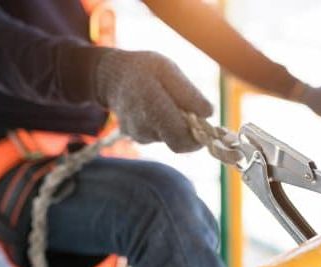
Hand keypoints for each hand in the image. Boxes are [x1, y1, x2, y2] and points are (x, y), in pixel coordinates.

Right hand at [96, 49, 212, 151]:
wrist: (111, 77)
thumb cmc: (145, 69)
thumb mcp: (168, 70)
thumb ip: (188, 93)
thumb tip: (209, 113)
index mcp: (152, 104)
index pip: (180, 136)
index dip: (198, 136)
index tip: (205, 122)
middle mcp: (143, 125)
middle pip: (178, 143)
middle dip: (190, 133)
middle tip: (194, 115)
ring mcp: (139, 135)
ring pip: (169, 138)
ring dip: (176, 125)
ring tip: (169, 103)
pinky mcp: (138, 138)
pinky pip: (160, 136)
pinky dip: (165, 126)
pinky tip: (158, 109)